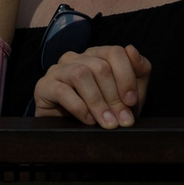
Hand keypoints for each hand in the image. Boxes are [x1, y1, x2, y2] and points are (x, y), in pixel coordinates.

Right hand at [32, 44, 152, 127]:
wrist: (73, 134)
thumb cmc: (104, 111)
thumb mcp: (128, 95)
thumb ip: (139, 72)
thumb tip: (132, 50)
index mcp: (96, 55)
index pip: (115, 52)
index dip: (126, 77)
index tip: (131, 102)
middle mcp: (76, 58)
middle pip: (100, 66)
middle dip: (114, 96)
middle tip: (121, 120)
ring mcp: (58, 70)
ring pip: (81, 74)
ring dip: (97, 102)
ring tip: (106, 122)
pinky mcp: (44, 86)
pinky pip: (62, 91)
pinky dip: (79, 107)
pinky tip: (88, 120)